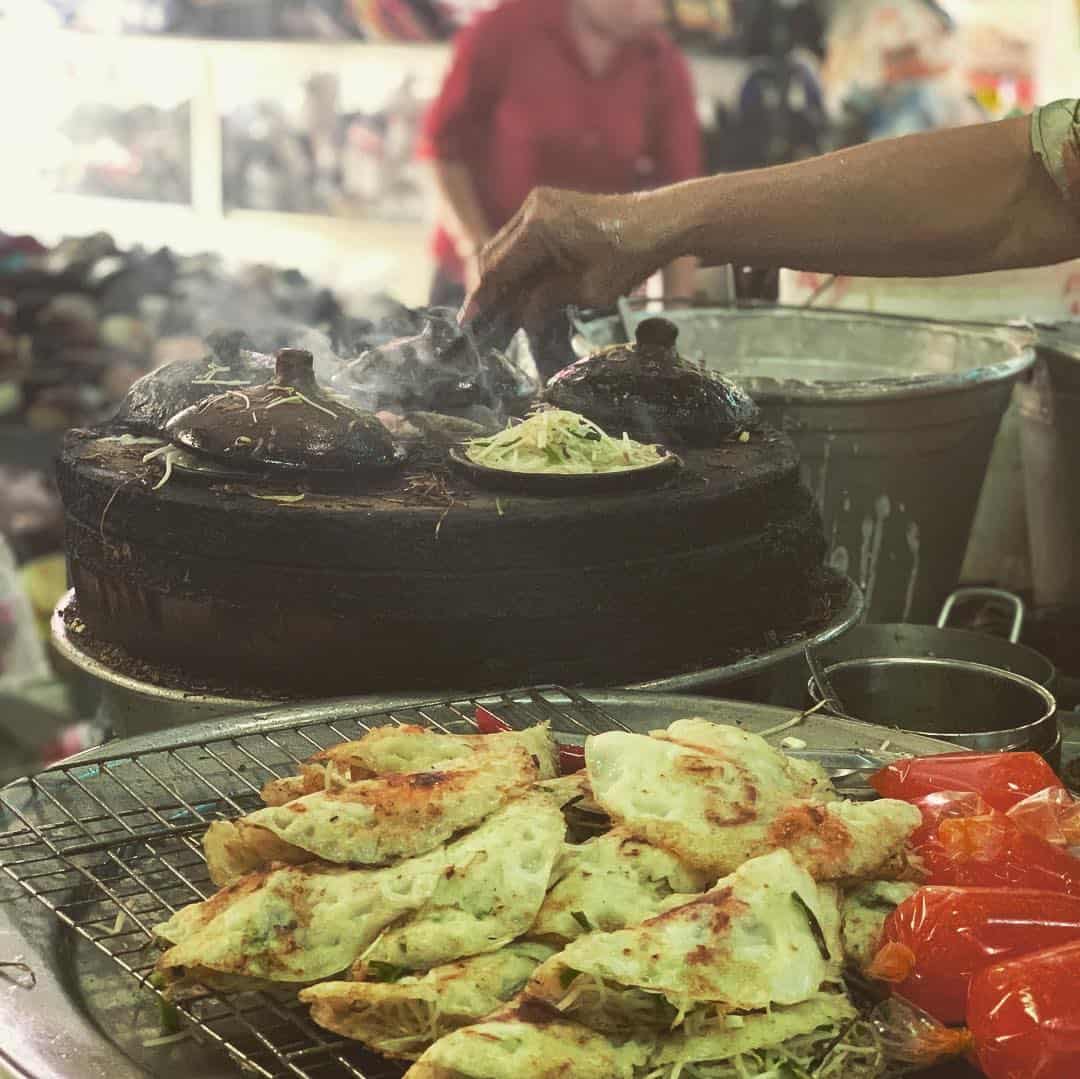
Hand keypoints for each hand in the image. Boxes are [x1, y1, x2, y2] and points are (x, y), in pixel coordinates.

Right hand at [461, 187, 670, 331]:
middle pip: (495, 256)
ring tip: (505, 312)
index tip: (469, 324)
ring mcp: (540, 203)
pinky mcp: (549, 206)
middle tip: (486, 324)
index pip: (497, 269)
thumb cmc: (631, 256)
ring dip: (505, 279)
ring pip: (506, 247)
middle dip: (490, 291)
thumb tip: (521, 319)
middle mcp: (532, 209)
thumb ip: (547, 301)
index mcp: (538, 228)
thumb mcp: (589, 291)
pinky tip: (524, 290)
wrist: (661, 221)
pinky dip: (521, 265)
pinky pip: (523, 239)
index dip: (482, 299)